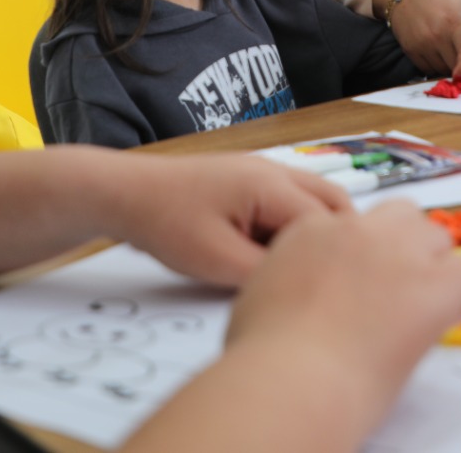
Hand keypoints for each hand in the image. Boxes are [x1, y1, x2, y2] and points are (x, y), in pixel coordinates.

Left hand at [104, 153, 351, 287]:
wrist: (125, 194)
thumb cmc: (167, 222)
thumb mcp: (218, 261)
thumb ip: (266, 274)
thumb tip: (304, 284)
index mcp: (272, 185)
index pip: (329, 221)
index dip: (334, 256)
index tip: (332, 289)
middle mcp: (274, 170)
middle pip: (333, 203)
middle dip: (334, 241)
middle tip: (324, 281)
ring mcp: (262, 171)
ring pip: (312, 201)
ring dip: (312, 233)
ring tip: (295, 269)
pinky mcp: (248, 180)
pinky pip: (288, 201)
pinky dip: (291, 226)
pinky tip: (269, 254)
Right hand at [226, 200, 460, 429]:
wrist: (294, 376)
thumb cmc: (265, 351)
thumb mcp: (261, 295)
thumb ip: (288, 280)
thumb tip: (298, 296)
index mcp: (311, 229)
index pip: (351, 225)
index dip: (360, 255)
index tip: (359, 283)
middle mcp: (356, 230)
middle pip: (398, 214)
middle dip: (402, 243)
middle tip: (394, 286)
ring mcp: (397, 253)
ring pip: (435, 234)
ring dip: (432, 263)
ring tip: (421, 303)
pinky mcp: (433, 286)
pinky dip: (460, 293)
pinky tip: (443, 318)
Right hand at [387, 0, 460, 75]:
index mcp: (454, 22)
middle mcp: (438, 36)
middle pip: (458, 65)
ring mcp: (423, 45)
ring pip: (443, 70)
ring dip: (453, 69)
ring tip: (460, 64)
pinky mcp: (411, 50)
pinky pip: (428, 69)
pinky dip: (437, 68)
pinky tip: (444, 60)